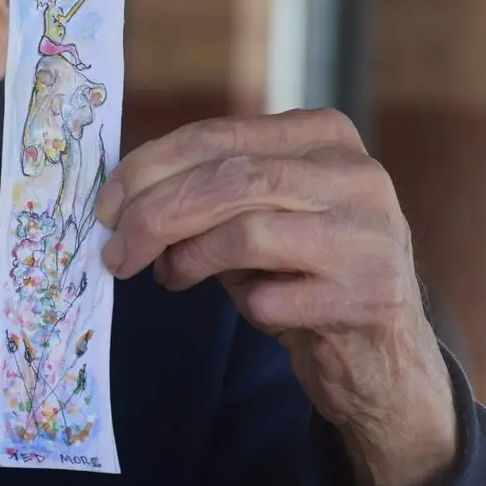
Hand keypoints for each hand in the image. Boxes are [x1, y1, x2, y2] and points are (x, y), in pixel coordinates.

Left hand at [95, 109, 458, 485]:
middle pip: (226, 181)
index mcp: (323, 135)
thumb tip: (120, 199)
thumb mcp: (257, 211)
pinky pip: (268, 298)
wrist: (380, 350)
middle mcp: (356, 174)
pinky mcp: (368, 297)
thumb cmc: (301, 268)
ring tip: (169, 277)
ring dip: (186, 259)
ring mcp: (369, 235)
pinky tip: (252, 310)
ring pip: (243, 232)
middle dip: (154, 215)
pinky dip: (242, 306)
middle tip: (116, 250)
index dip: (147, 169)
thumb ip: (205, 190)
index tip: (106, 204)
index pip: (215, 136)